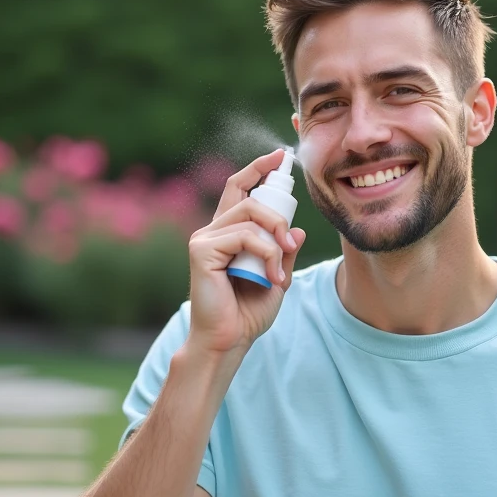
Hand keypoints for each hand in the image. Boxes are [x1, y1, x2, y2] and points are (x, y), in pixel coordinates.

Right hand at [184, 148, 306, 360]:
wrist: (229, 340)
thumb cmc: (248, 313)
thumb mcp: (277, 276)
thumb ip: (284, 252)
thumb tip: (296, 231)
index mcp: (227, 233)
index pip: (239, 188)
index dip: (257, 169)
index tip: (279, 155)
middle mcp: (212, 231)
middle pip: (250, 198)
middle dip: (278, 215)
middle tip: (289, 244)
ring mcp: (204, 239)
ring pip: (250, 214)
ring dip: (274, 240)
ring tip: (279, 271)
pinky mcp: (201, 250)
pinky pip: (243, 236)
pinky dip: (265, 254)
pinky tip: (270, 278)